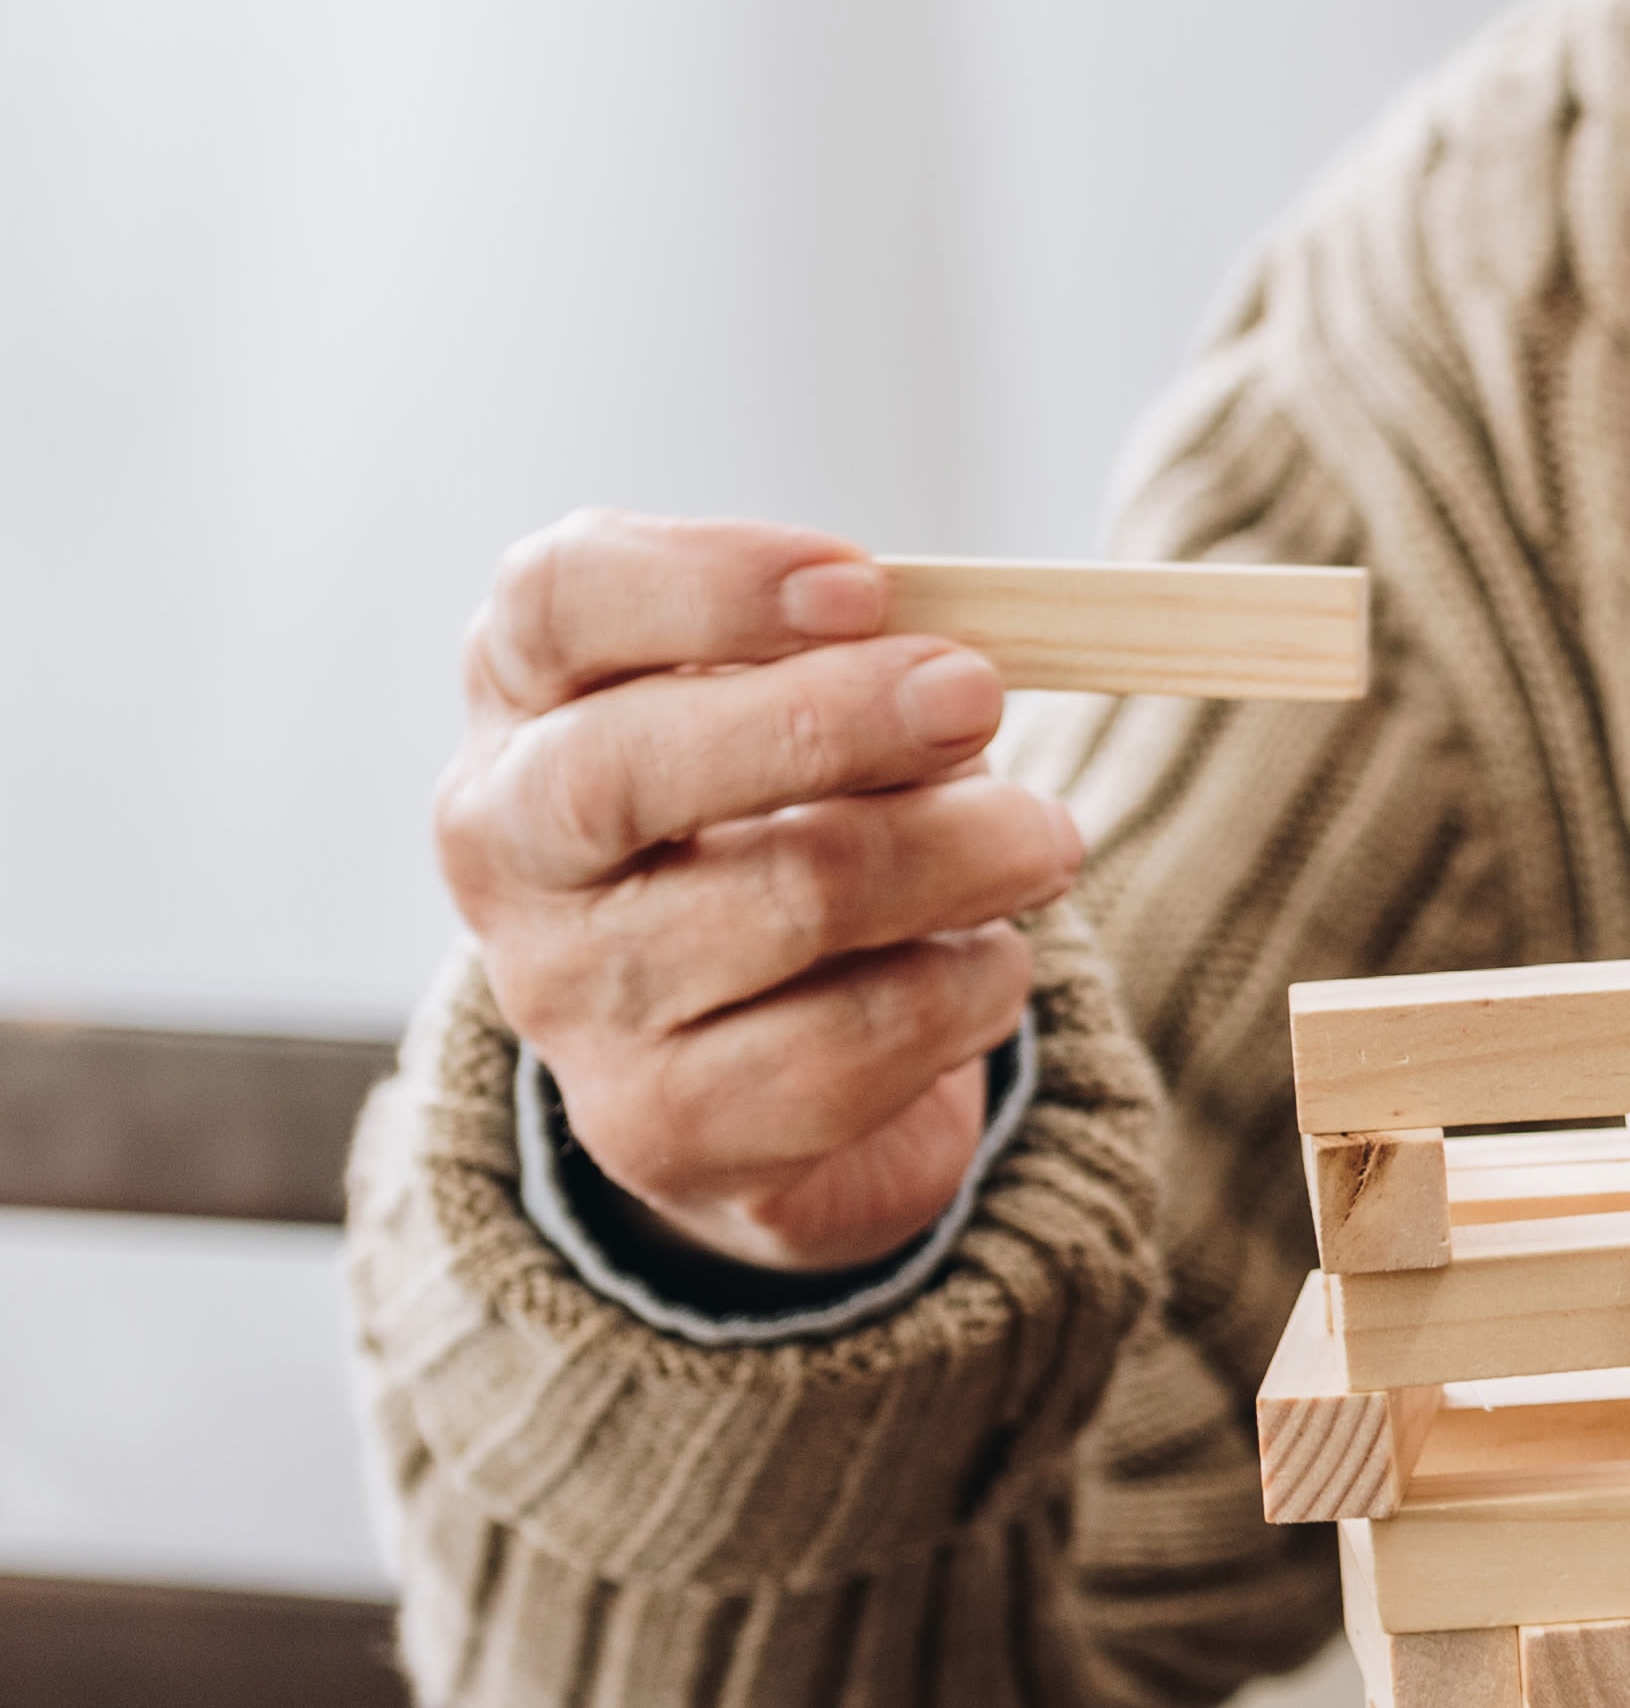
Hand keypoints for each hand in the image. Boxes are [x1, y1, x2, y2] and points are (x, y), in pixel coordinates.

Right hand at [435, 517, 1079, 1275]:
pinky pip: (845, 1046)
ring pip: (779, 903)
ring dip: (956, 857)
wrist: (771, 1069)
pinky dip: (963, 987)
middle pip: (619, 768)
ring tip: (1043, 840)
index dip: (706, 582)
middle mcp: (508, 847)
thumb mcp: (805, 712)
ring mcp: (566, 997)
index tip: (862, 582)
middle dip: (826, 722)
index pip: (555, 603)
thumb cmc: (795, 828)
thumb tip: (957, 660)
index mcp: (528, 702)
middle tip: (977, 697)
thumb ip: (853, 660)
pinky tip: (986, 961)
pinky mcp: (657, 1126)